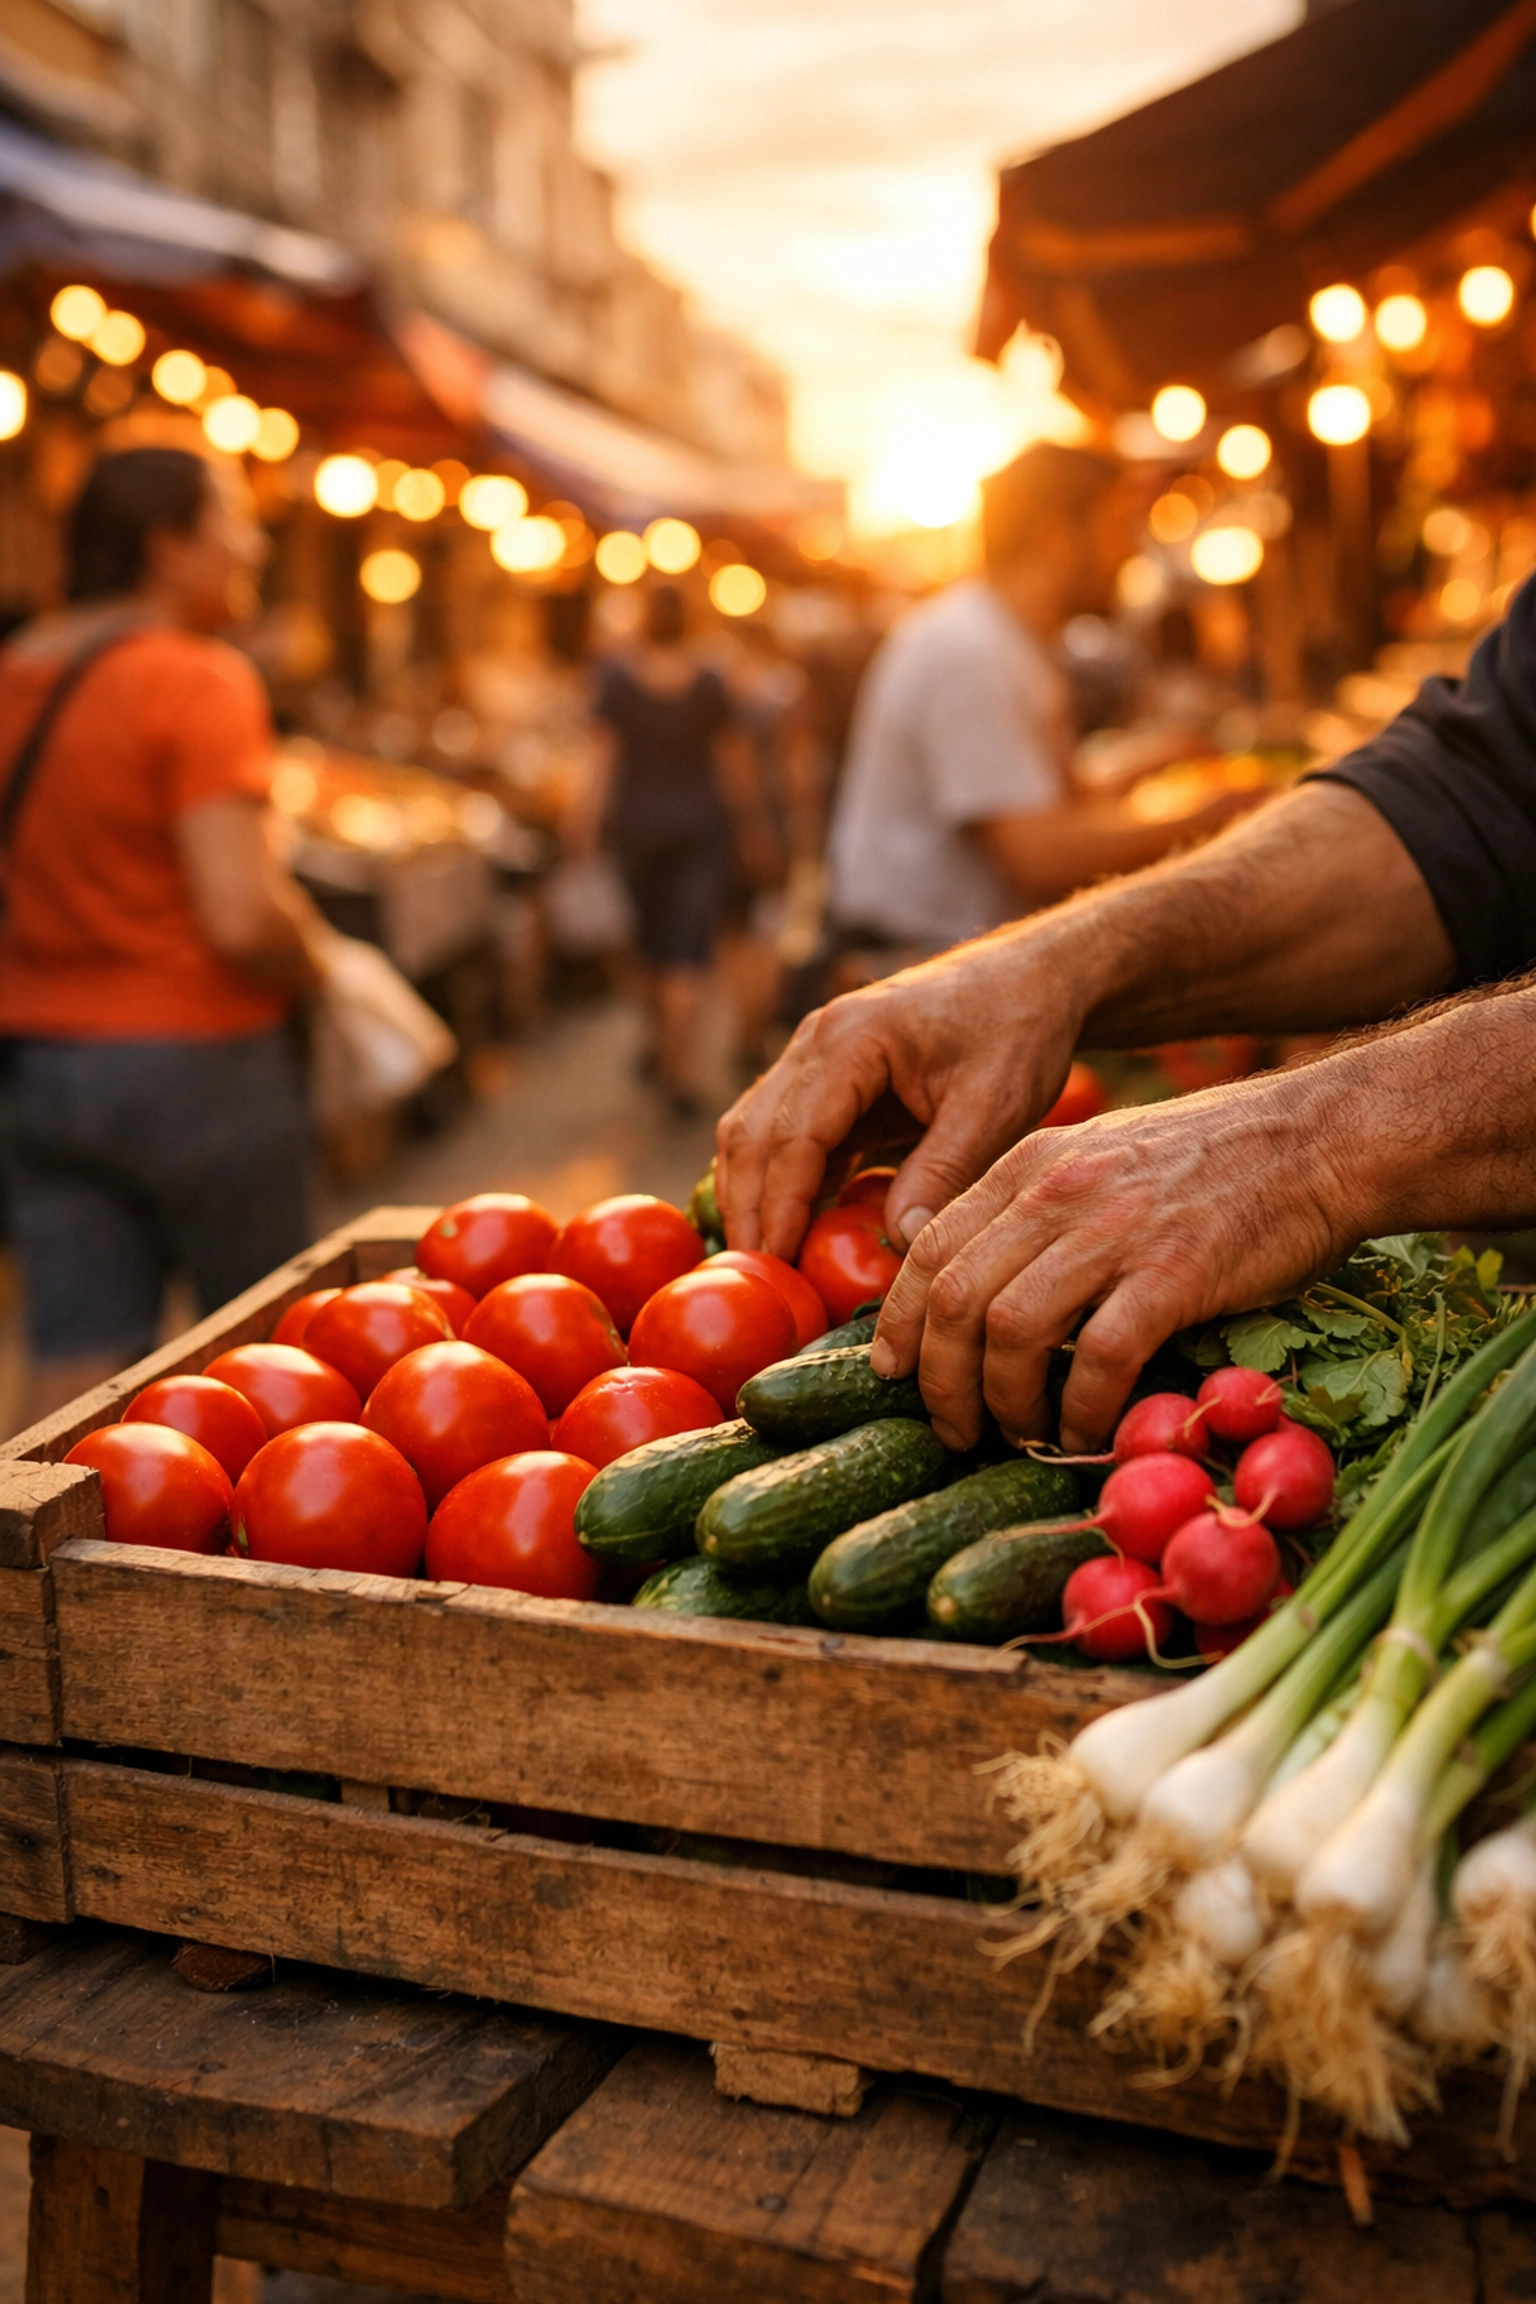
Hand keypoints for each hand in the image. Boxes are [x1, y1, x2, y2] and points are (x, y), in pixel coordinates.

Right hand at [716, 930, 1083, 1260]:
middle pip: (753, 1133)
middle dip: (747, 1208)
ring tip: (765, 1263)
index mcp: (852, 1039)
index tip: (773, 1264)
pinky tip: (791, 1228)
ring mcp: (816, 1055)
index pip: (794, 1134)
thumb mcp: (994, 1105)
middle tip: (754, 1279)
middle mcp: (817, 1040)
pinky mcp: (830, 1077)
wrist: (1033, 979)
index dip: (778, 1205)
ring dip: (752, 1195)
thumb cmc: (1017, 1031)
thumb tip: (897, 1239)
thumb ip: (943, 1170)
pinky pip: (785, 1132)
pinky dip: (779, 1180)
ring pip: (754, 1131)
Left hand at [870, 1070, 1356, 1452]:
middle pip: (955, 1296)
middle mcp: (1057, 1190)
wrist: (1324, 1138)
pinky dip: (1078, 1409)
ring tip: (1017, 1436)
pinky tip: (1085, 1433)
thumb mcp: (1102, 1158)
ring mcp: (1114, 1230)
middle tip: (950, 1428)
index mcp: (1032, 1162)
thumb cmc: (1217, 1162)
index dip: (903, 1321)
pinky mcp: (1174, 1274)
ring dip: (1001, 1402)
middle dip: (938, 1379)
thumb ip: (1037, 1206)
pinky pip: (1098, 1358)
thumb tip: (982, 1281)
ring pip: (1008, 1330)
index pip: (930, 1246)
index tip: (896, 1373)